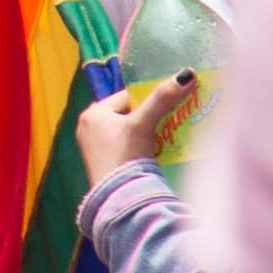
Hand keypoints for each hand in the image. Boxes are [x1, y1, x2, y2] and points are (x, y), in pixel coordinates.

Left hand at [78, 71, 196, 182]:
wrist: (118, 198)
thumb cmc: (126, 156)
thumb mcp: (143, 124)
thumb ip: (162, 99)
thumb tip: (186, 74)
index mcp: (92, 112)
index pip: (127, 97)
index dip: (148, 103)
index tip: (165, 112)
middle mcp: (86, 126)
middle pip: (126, 114)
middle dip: (146, 119)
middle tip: (164, 127)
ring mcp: (91, 146)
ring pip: (125, 131)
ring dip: (142, 134)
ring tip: (158, 142)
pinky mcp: (99, 163)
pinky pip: (121, 146)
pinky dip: (134, 148)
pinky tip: (147, 155)